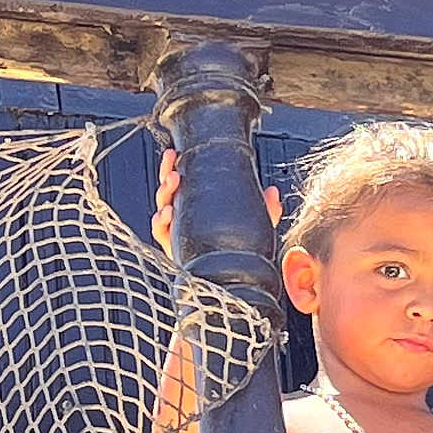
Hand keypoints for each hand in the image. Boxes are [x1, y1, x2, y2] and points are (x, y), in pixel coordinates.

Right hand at [150, 147, 282, 257]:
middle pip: (169, 190)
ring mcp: (176, 231)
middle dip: (167, 174)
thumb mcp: (254, 227)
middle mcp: (183, 216)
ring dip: (165, 193)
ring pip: (162, 207)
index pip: (185, 181)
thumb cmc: (235, 249)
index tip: (176, 154)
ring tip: (173, 182)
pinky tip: (166, 214)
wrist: (229, 278)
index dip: (176, 166)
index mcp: (197, 206)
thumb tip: (273, 192)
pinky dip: (160, 222)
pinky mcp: (172, 246)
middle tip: (173, 165)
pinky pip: (160, 232)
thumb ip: (265, 210)